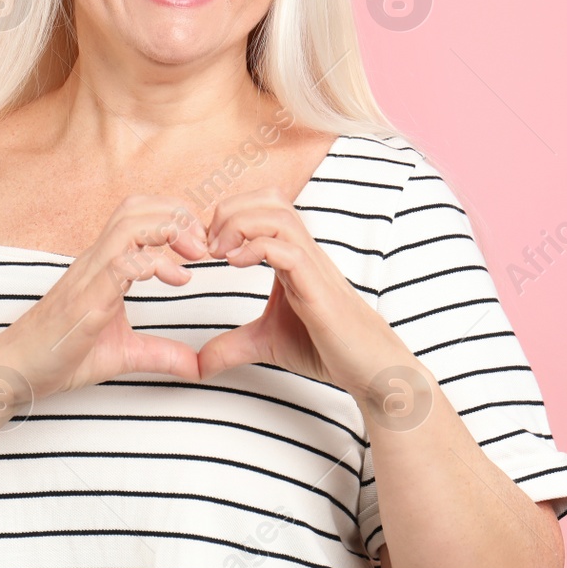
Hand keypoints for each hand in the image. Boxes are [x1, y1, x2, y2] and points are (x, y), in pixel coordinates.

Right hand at [0, 195, 208, 406]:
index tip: (201, 246)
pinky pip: (119, 263)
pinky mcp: (85, 300)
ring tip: (194, 257)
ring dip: (168, 230)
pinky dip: (153, 262)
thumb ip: (160, 354)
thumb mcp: (123, 355)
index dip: (175, 217)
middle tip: (203, 246)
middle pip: (136, 207)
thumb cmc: (58, 357)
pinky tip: (176, 280)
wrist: (13, 374)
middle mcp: (95, 263)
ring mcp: (88, 278)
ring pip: (129, 225)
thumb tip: (196, 366)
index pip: (138, 215)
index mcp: (104, 267)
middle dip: (177, 215)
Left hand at [195, 186, 419, 408]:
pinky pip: (289, 251)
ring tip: (219, 252)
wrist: (368, 368)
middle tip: (207, 246)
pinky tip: (236, 264)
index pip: (262, 207)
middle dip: (230, 211)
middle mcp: (303, 253)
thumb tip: (198, 364)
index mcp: (291, 255)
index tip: (205, 245)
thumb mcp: (265, 343)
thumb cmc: (326, 347)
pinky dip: (257, 248)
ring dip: (240, 224)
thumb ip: (231, 346)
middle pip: (270, 199)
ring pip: (279, 216)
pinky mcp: (318, 290)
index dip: (228, 214)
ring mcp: (312, 267)